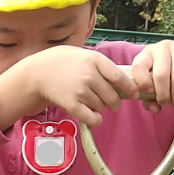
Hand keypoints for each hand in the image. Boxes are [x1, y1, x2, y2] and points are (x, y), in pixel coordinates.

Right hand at [0, 45, 138, 128]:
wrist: (38, 73)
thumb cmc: (62, 62)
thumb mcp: (83, 54)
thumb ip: (101, 65)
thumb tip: (122, 79)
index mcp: (94, 60)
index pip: (119, 77)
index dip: (130, 88)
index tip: (135, 94)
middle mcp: (89, 75)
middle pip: (113, 96)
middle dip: (115, 102)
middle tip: (112, 103)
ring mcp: (80, 91)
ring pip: (102, 107)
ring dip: (100, 108)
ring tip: (90, 102)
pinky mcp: (72, 105)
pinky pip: (92, 118)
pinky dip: (95, 120)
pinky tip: (93, 117)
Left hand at [130, 41, 173, 111]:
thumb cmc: (168, 74)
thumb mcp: (155, 83)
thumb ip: (149, 98)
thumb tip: (155, 109)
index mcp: (147, 54)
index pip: (139, 66)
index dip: (142, 82)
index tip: (148, 92)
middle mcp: (162, 47)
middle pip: (160, 75)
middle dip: (163, 96)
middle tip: (166, 103)